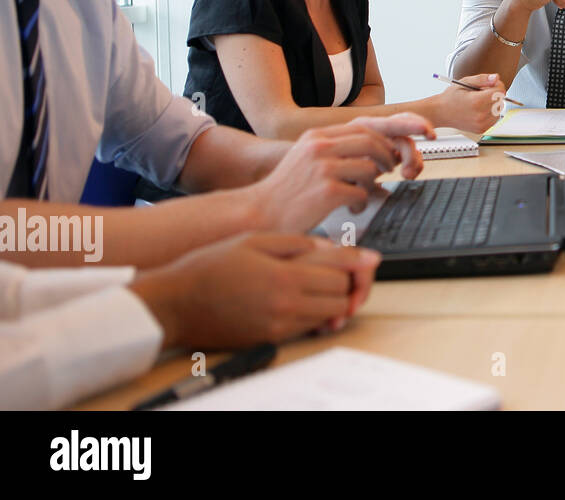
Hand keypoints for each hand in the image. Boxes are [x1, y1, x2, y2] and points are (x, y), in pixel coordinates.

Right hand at [129, 232, 381, 348]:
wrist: (175, 303)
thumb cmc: (210, 266)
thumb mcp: (255, 240)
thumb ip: (298, 243)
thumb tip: (332, 246)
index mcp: (284, 274)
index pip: (339, 268)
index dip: (360, 262)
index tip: (374, 258)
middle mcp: (286, 302)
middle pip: (342, 293)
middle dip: (349, 280)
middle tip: (346, 270)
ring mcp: (280, 324)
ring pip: (331, 313)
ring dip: (336, 299)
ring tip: (327, 284)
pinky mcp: (272, 339)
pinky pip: (310, 328)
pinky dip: (318, 314)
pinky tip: (309, 300)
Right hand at [249, 114, 433, 230]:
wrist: (257, 214)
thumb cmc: (287, 193)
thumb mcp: (309, 160)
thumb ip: (340, 151)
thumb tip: (379, 155)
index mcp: (318, 136)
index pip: (367, 123)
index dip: (399, 126)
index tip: (424, 131)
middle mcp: (320, 145)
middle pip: (373, 140)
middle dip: (391, 155)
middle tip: (394, 169)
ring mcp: (323, 167)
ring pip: (371, 166)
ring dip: (376, 179)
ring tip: (367, 188)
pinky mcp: (327, 190)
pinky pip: (363, 191)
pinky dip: (362, 201)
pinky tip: (351, 206)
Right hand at [431, 73, 505, 132]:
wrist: (441, 112)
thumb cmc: (451, 97)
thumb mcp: (465, 82)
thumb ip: (482, 79)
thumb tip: (496, 77)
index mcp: (477, 102)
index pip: (500, 92)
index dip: (497, 85)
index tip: (490, 83)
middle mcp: (480, 115)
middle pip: (500, 100)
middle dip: (494, 94)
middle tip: (481, 92)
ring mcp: (481, 124)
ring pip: (499, 110)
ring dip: (493, 104)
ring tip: (479, 101)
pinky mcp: (482, 129)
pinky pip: (494, 118)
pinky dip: (490, 112)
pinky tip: (479, 109)